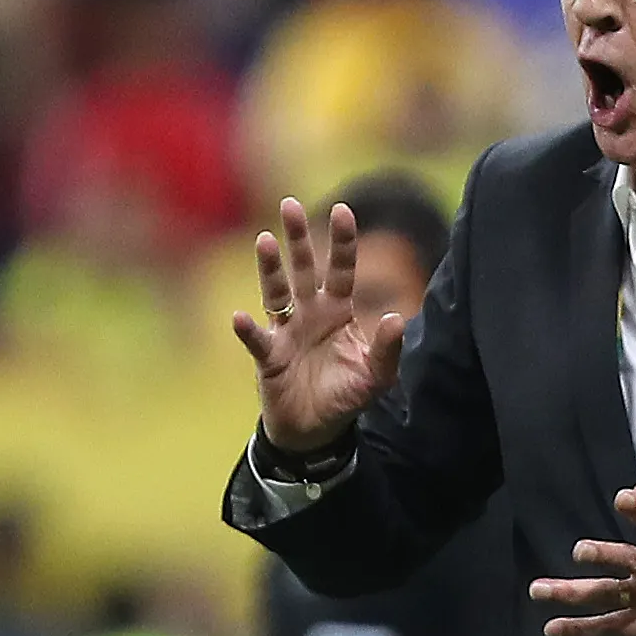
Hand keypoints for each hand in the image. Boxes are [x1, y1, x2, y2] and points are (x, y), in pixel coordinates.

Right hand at [232, 197, 407, 455]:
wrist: (315, 431)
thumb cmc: (345, 396)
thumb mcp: (376, 376)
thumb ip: (387, 348)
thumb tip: (396, 318)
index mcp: (338, 311)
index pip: (342, 269)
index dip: (342, 241)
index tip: (344, 209)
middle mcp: (310, 313)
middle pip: (304, 268)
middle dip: (298, 238)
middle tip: (289, 204)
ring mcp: (287, 331)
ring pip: (276, 292)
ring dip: (270, 268)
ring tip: (265, 241)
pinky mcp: (269, 357)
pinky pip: (257, 340)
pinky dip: (248, 329)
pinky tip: (239, 317)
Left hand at [531, 487, 635, 635]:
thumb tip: (635, 492)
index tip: (623, 500)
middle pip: (625, 559)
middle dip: (599, 555)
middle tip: (578, 552)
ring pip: (606, 594)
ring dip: (570, 593)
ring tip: (540, 590)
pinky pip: (607, 628)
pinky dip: (579, 630)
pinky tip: (552, 629)